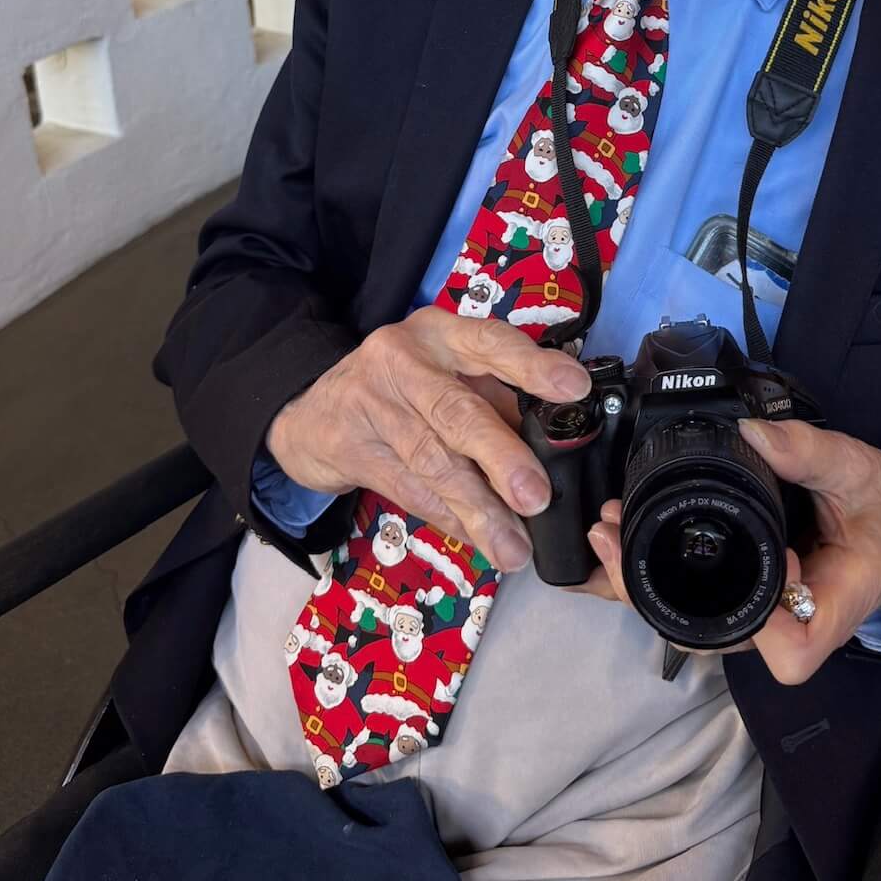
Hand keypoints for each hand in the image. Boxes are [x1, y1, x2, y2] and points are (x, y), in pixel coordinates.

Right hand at [267, 311, 589, 572]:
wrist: (307, 412)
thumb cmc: (397, 389)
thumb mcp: (442, 372)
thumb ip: (493, 397)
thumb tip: (559, 440)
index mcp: (438, 333)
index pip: (489, 341)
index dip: (531, 365)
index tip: (573, 388)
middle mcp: (403, 361)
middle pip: (456, 410)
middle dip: (500, 457)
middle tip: (536, 496)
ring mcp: (371, 404)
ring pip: (432, 461)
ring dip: (478, 509)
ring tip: (513, 546)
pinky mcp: (352, 448)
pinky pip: (409, 490)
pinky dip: (448, 518)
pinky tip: (477, 539)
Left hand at [585, 420, 880, 684]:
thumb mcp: (861, 470)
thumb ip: (809, 453)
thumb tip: (752, 434)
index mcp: (830, 608)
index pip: (789, 649)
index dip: (760, 619)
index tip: (760, 559)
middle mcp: (791, 625)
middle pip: (720, 637)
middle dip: (658, 594)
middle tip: (613, 536)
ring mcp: (765, 615)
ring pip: (698, 620)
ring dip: (646, 580)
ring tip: (608, 529)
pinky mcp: (749, 594)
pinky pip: (699, 596)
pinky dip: (656, 568)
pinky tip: (624, 534)